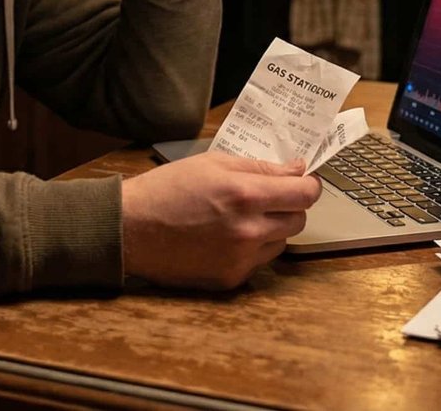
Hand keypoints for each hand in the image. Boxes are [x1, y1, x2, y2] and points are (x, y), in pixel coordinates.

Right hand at [120, 152, 322, 289]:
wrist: (131, 228)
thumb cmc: (168, 189)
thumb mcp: (214, 163)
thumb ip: (260, 167)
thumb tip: (296, 169)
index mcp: (245, 195)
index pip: (304, 194)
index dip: (309, 185)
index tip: (303, 180)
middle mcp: (248, 231)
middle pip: (298, 219)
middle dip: (289, 205)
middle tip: (268, 197)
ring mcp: (240, 258)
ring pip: (281, 242)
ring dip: (272, 228)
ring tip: (241, 217)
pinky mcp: (230, 279)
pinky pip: (259, 261)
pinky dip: (252, 248)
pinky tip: (226, 237)